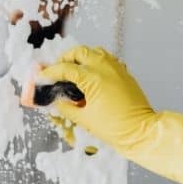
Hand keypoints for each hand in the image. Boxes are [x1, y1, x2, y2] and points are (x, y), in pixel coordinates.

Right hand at [40, 45, 182, 183]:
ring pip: (94, 51)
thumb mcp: (84, 119)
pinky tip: (91, 75)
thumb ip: (67, 107)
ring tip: (73, 70)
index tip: (41, 77)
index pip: (65, 69)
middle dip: (65, 59)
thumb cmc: (115, 128)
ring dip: (81, 57)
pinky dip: (96, 62)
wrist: (141, 132)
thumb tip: (57, 101)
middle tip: (57, 71)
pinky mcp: (124, 73)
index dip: (50, 72)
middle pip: (79, 52)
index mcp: (93, 78)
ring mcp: (117, 68)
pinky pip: (107, 59)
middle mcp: (105, 68)